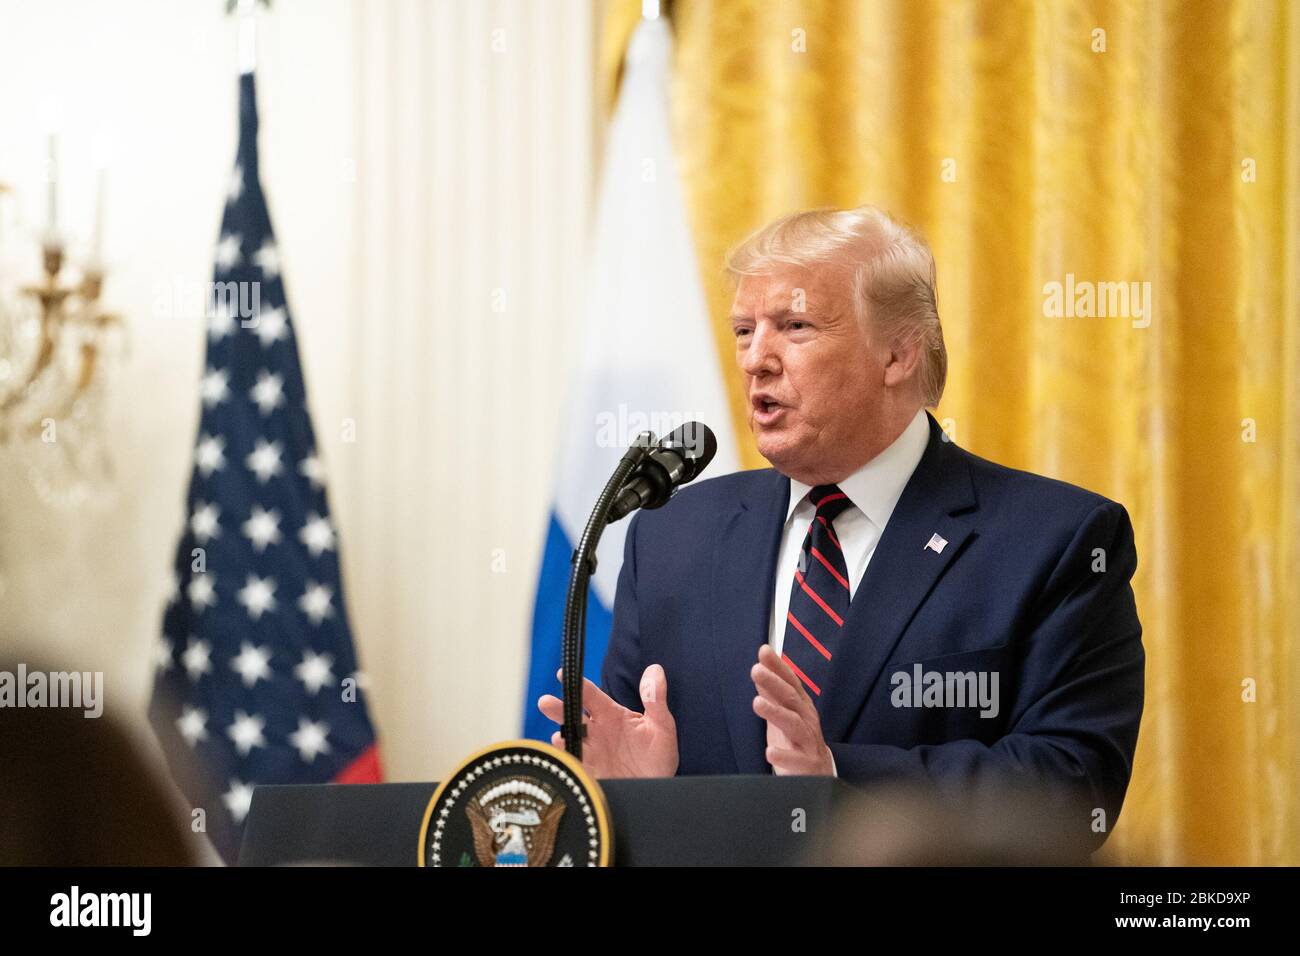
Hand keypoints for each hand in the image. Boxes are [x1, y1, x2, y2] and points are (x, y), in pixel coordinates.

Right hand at [537, 665, 677, 778]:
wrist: (657, 791)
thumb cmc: (659, 754)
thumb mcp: (662, 725)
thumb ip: (655, 699)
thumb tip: (655, 670)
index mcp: (611, 714)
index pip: (591, 695)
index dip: (578, 684)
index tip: (562, 674)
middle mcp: (596, 731)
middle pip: (571, 715)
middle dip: (557, 709)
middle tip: (545, 703)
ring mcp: (590, 752)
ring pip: (568, 741)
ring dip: (561, 739)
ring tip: (560, 737)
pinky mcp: (589, 773)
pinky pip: (573, 766)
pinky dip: (567, 762)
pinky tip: (567, 760)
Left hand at [751, 644, 833, 774]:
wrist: (818, 774)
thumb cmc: (797, 740)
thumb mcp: (784, 714)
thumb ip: (772, 694)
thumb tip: (760, 668)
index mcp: (801, 706)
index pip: (790, 682)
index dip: (778, 666)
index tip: (764, 651)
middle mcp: (807, 720)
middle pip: (791, 699)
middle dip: (774, 683)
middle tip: (756, 670)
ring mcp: (808, 742)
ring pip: (794, 725)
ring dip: (776, 713)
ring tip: (757, 703)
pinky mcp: (807, 765)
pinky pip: (796, 760)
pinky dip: (783, 756)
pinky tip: (769, 752)